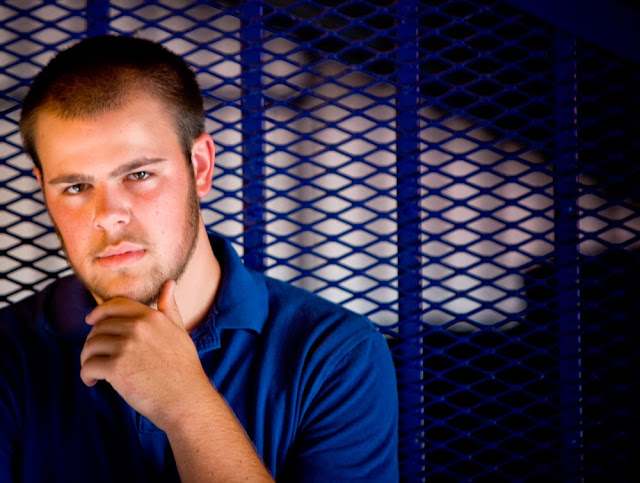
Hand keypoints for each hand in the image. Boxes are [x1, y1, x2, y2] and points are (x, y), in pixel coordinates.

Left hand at [80, 280, 209, 429]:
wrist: (186, 399)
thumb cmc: (184, 368)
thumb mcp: (179, 331)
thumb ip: (169, 308)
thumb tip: (170, 283)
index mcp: (151, 317)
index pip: (115, 305)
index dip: (99, 312)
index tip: (91, 321)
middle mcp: (138, 328)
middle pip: (99, 327)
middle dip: (93, 341)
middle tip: (96, 356)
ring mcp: (127, 347)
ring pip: (91, 346)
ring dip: (87, 359)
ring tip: (94, 371)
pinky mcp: (117, 368)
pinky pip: (89, 366)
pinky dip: (86, 375)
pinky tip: (94, 382)